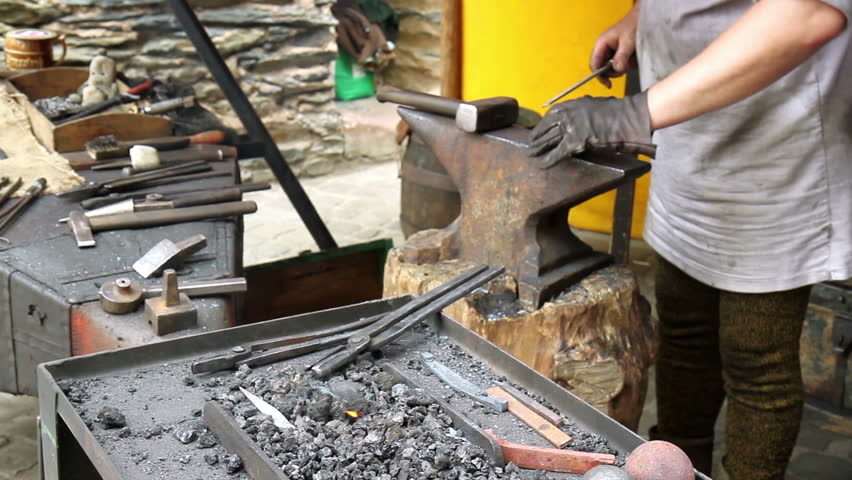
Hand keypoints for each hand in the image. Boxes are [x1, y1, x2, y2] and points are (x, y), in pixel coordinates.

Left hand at [528, 92, 655, 168]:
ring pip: (549, 140)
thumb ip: (578, 112)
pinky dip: (549, 160)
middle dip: (537, 139)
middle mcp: (566, 115)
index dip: (542, 128)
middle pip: (547, 129)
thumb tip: (569, 119)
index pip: (549, 117)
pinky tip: (542, 165)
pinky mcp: (575, 142)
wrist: (627, 117)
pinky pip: (558, 153)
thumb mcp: (591, 105)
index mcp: (570, 105)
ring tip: (531, 154)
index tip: (537, 133)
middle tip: (530, 146)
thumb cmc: (614, 111)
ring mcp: (570, 128)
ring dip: (539, 149)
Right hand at [591, 3, 640, 87]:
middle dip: (614, 71)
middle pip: (602, 68)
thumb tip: (617, 70)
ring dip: (622, 67)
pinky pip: (619, 64)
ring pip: (612, 68)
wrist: (641, 19)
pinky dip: (627, 64)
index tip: (608, 84)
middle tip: (625, 67)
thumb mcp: (628, 42)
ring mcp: (610, 52)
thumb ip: (622, 56)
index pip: (594, 64)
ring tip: (631, 59)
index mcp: (601, 44)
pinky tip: (632, 58)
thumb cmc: (632, 26)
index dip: (599, 76)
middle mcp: (603, 49)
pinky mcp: (617, 54)